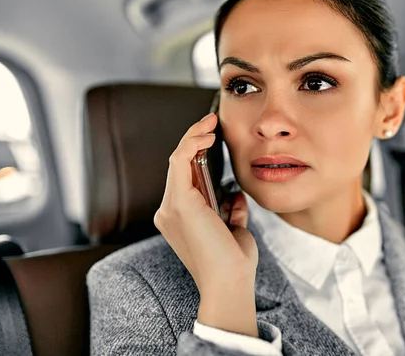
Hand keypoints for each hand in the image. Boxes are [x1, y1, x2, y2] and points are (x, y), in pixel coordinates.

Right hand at [154, 113, 258, 336]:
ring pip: (176, 160)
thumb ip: (230, 211)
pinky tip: (207, 134)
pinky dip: (191, 143)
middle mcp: (169, 211)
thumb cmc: (233, 262)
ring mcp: (171, 207)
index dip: (195, 153)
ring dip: (193, 136)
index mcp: (180, 218)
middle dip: (194, 139)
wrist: (230, 282)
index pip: (183, 177)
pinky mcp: (180, 203)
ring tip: (210, 121)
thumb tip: (235, 195)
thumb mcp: (233, 230)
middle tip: (211, 122)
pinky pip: (179, 162)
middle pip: (178, 165)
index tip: (213, 137)